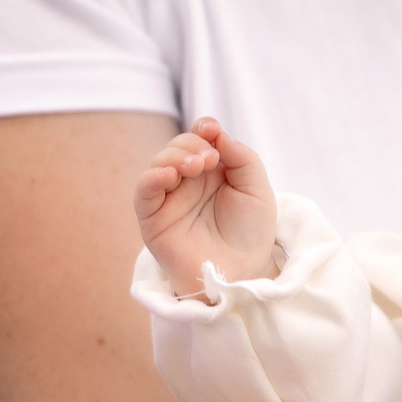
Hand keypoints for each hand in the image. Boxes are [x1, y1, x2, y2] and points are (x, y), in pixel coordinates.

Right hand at [134, 117, 276, 291]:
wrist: (244, 273)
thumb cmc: (251, 234)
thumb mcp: (257, 189)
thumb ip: (241, 157)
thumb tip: (217, 133)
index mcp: (212, 171)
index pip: (199, 138)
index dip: (203, 128)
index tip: (211, 129)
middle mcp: (188, 182)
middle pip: (178, 147)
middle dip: (191, 145)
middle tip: (208, 160)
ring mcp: (169, 199)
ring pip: (158, 163)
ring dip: (174, 157)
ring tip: (195, 166)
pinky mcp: (153, 219)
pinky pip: (143, 191)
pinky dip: (152, 177)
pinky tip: (169, 175)